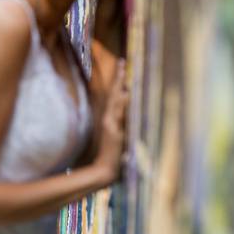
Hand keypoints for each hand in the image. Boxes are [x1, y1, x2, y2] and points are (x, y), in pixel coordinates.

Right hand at [95, 59, 128, 183]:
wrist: (104, 170)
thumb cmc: (110, 158)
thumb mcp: (118, 140)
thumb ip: (121, 129)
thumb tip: (129, 120)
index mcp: (110, 120)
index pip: (114, 97)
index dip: (118, 83)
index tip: (123, 68)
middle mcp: (109, 118)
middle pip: (114, 93)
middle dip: (119, 78)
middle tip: (123, 62)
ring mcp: (110, 123)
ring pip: (115, 99)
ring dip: (120, 84)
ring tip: (124, 69)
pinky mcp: (112, 129)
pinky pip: (117, 112)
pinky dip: (121, 101)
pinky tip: (125, 91)